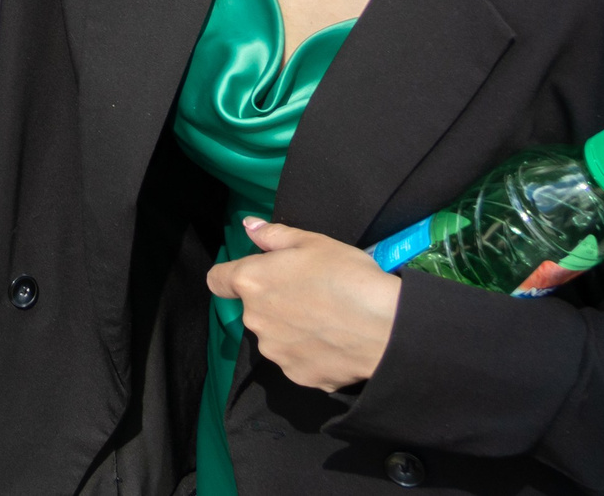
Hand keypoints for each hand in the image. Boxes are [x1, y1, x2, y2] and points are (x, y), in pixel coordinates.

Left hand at [207, 217, 400, 391]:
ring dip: (292, 331)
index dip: (231, 277)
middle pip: (255, 310)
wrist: (387, 328)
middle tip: (312, 297)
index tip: (255, 276)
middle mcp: (254, 320)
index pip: (217, 281)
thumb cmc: (347, 276)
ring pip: (276, 338)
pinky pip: (299, 362)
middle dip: (275, 304)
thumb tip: (248, 226)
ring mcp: (276, 352)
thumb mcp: (312, 242)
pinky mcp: (299, 377)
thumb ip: (273, 236)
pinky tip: (337, 346)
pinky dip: (312, 355)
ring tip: (329, 323)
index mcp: (251, 283)